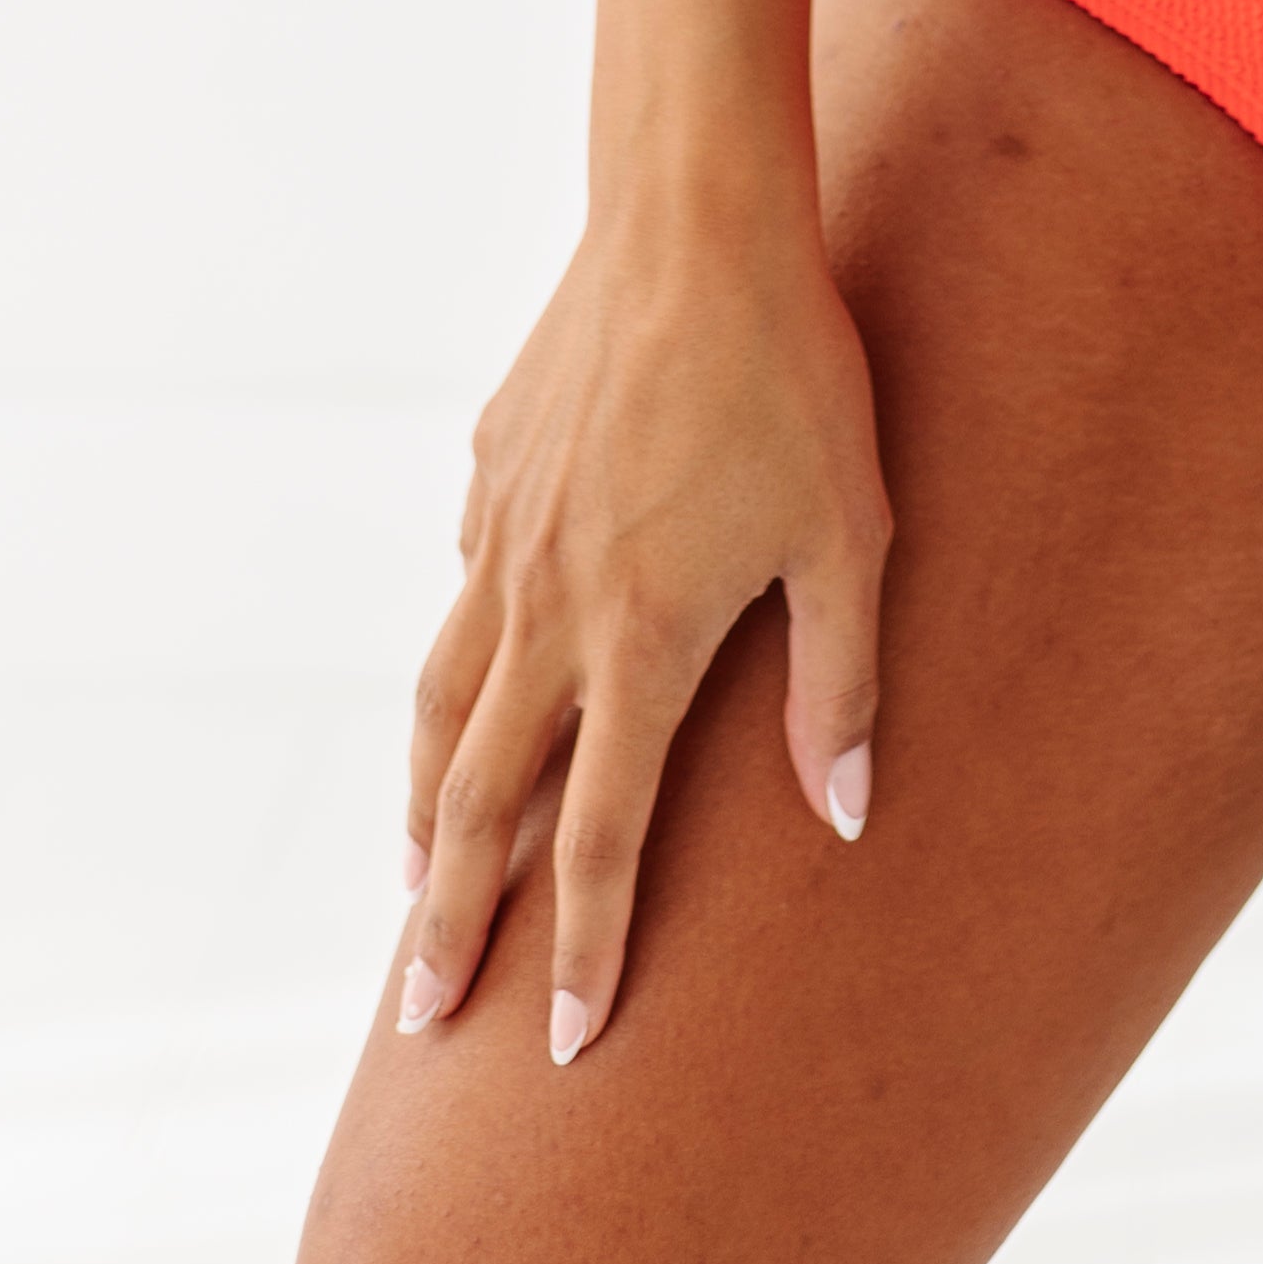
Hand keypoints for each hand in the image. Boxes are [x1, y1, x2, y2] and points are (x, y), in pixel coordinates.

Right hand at [397, 189, 891, 1065]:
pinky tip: (478, 667)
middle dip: (452, 923)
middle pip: (478, 802)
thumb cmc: (793, 373)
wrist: (692, 218)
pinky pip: (465, 585)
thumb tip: (846, 813)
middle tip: (427, 1015)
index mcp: (638, 640)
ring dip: (425, 802)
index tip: (565, 1045)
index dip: (582, 950)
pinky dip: (459, 653)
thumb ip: (841, 682)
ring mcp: (503, 535)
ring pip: (443, 701)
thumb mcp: (849, 531)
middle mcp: (548, 607)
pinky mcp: (489, 468)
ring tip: (413, 874)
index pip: (598, 838)